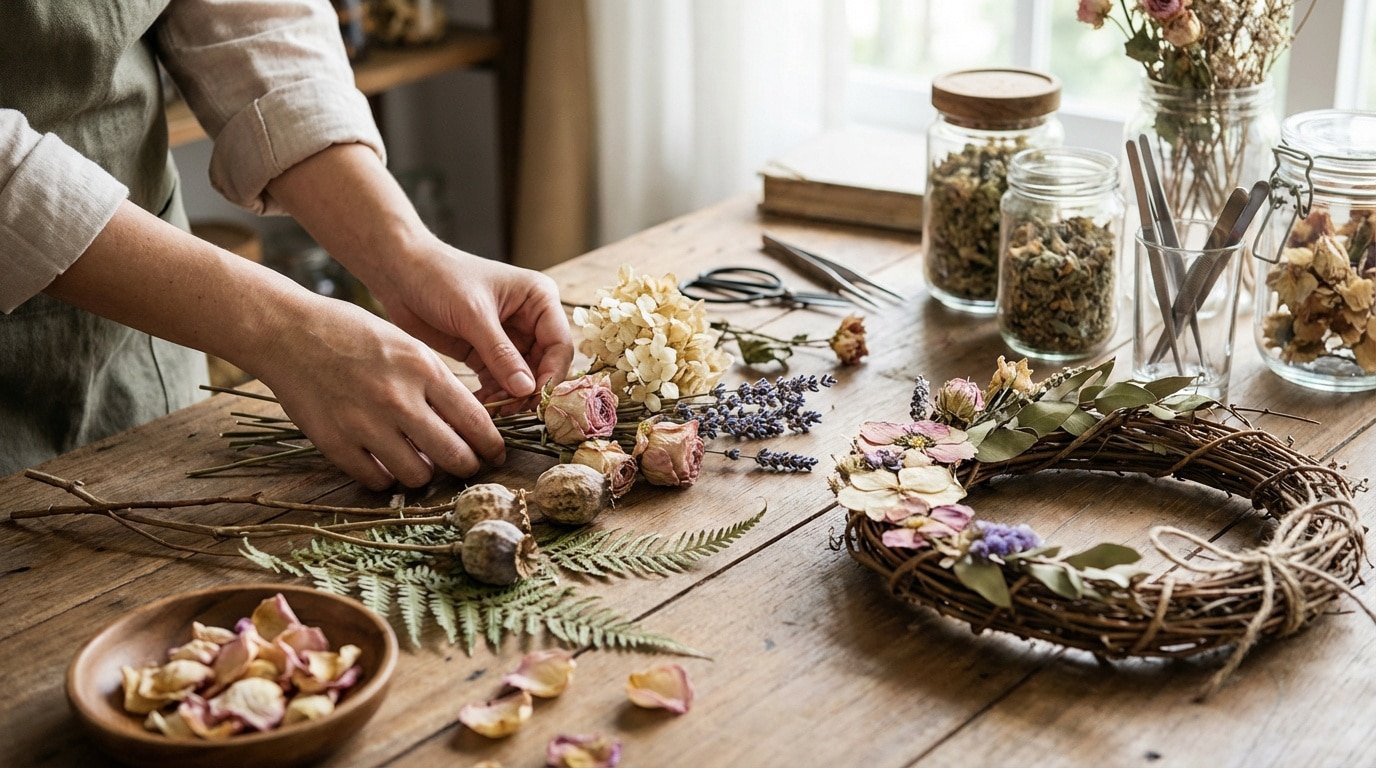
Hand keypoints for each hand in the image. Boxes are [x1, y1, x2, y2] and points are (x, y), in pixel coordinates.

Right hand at [251, 294, 506, 489]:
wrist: (289, 332)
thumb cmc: (353, 333)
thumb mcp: (406, 345)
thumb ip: (436, 384)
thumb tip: (467, 426)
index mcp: (423, 369)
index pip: (476, 422)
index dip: (491, 446)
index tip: (495, 454)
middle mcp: (399, 399)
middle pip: (454, 457)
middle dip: (467, 466)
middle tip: (464, 465)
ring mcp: (365, 424)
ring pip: (418, 476)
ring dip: (425, 474)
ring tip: (421, 461)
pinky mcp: (335, 443)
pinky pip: (376, 480)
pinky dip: (386, 477)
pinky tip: (386, 463)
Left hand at [368, 236, 574, 407]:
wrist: (399, 272)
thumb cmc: (440, 277)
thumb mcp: (474, 315)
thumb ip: (501, 354)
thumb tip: (528, 389)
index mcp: (538, 299)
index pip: (559, 344)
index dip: (552, 373)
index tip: (536, 397)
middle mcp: (529, 320)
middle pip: (544, 366)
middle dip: (529, 390)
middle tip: (511, 411)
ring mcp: (508, 338)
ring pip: (522, 378)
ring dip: (510, 397)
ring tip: (493, 412)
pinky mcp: (485, 352)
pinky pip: (498, 381)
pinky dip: (493, 396)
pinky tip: (479, 406)